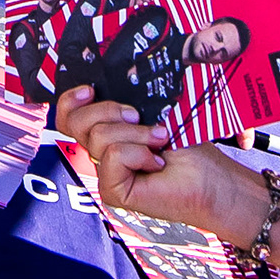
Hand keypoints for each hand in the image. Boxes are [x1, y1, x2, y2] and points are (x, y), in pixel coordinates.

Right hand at [56, 87, 266, 237]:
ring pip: (98, 137)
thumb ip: (122, 104)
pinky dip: (139, 154)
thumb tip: (99, 87)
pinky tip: (156, 163)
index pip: (67, 117)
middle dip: (110, 111)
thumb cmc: (187, 147)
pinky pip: (113, 156)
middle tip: (140, 119)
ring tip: (158, 143)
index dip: (70, 101)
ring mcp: (105, 175)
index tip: (90, 90)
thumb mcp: (150, 114)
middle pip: (77, 123)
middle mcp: (100, 155)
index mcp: (106, 134)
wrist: (211, 177)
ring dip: (137, 134)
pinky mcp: (113, 191)